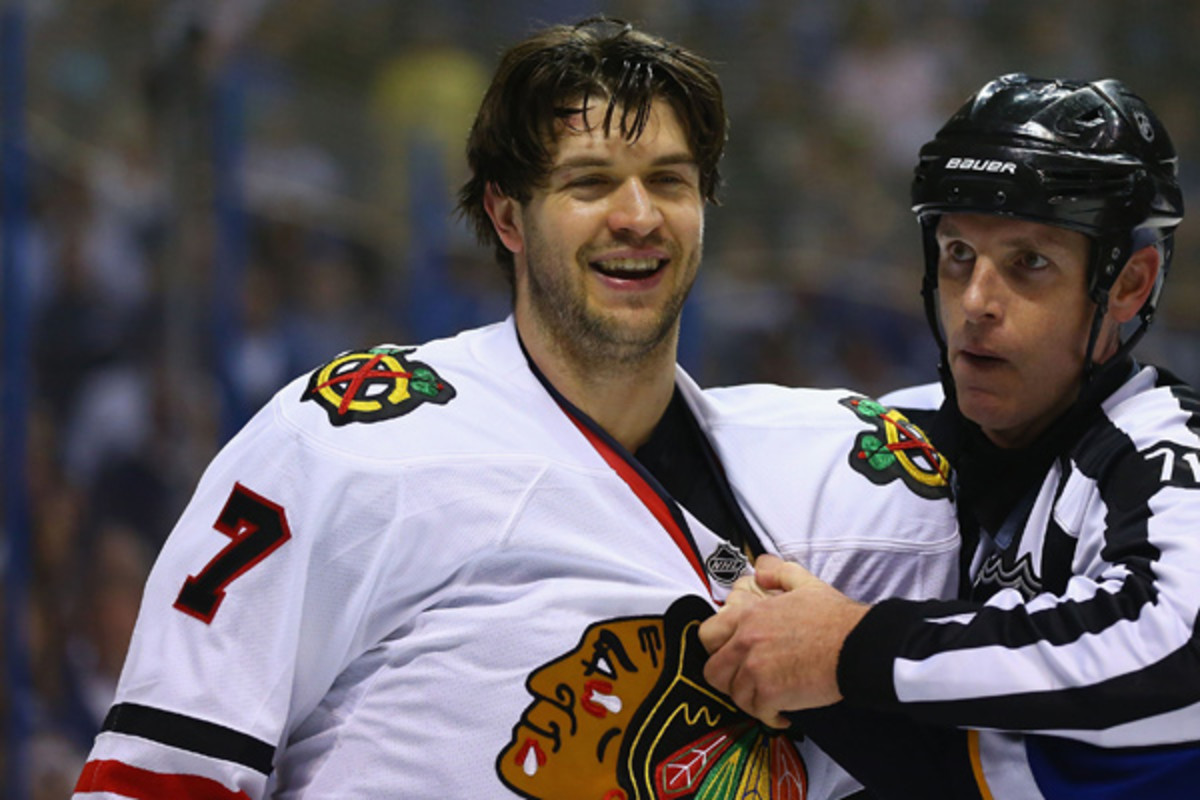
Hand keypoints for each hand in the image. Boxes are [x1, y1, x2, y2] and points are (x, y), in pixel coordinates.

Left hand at [698, 554, 868, 727]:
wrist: (857, 646)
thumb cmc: (835, 619)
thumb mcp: (805, 583)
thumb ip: (778, 573)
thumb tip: (761, 569)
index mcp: (749, 616)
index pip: (707, 635)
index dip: (716, 648)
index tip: (729, 655)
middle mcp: (746, 642)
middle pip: (713, 671)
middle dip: (728, 679)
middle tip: (745, 681)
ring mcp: (755, 669)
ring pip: (734, 695)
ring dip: (749, 698)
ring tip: (766, 696)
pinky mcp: (771, 693)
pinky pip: (757, 713)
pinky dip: (769, 715)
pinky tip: (782, 711)